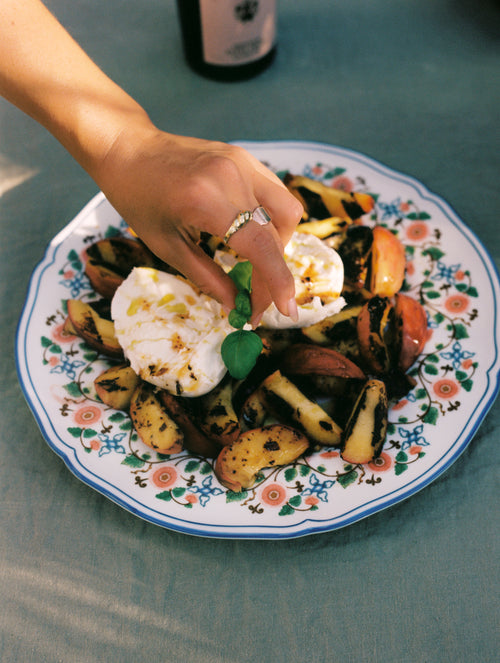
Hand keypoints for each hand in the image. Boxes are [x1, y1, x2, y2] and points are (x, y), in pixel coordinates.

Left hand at [95, 127, 302, 322]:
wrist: (128, 148)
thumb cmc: (138, 199)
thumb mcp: (167, 247)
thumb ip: (208, 278)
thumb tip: (236, 306)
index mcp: (206, 200)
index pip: (261, 246)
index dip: (277, 282)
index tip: (285, 311)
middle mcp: (233, 176)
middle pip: (277, 234)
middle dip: (272, 274)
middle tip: (256, 300)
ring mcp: (243, 162)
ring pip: (287, 211)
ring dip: (279, 245)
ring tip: (257, 263)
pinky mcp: (245, 158)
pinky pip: (276, 194)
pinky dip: (272, 221)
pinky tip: (252, 235)